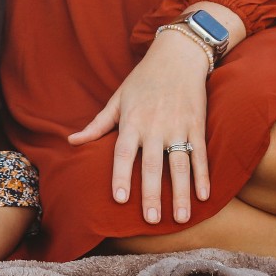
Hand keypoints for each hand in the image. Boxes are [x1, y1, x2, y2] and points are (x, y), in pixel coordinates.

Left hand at [67, 35, 210, 224]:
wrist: (177, 55)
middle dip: (151, 192)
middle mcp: (154, 126)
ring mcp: (178, 126)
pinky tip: (204, 196)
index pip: (123, 153)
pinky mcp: (197, 125)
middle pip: (151, 164)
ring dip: (180, 192)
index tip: (120, 199)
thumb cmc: (143, 79)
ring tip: (179, 217)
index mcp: (132, 120)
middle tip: (151, 219)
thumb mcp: (117, 98)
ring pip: (179, 164)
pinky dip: (203, 175)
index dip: (120, 175)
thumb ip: (98, 124)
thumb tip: (71, 142)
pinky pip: (200, 154)